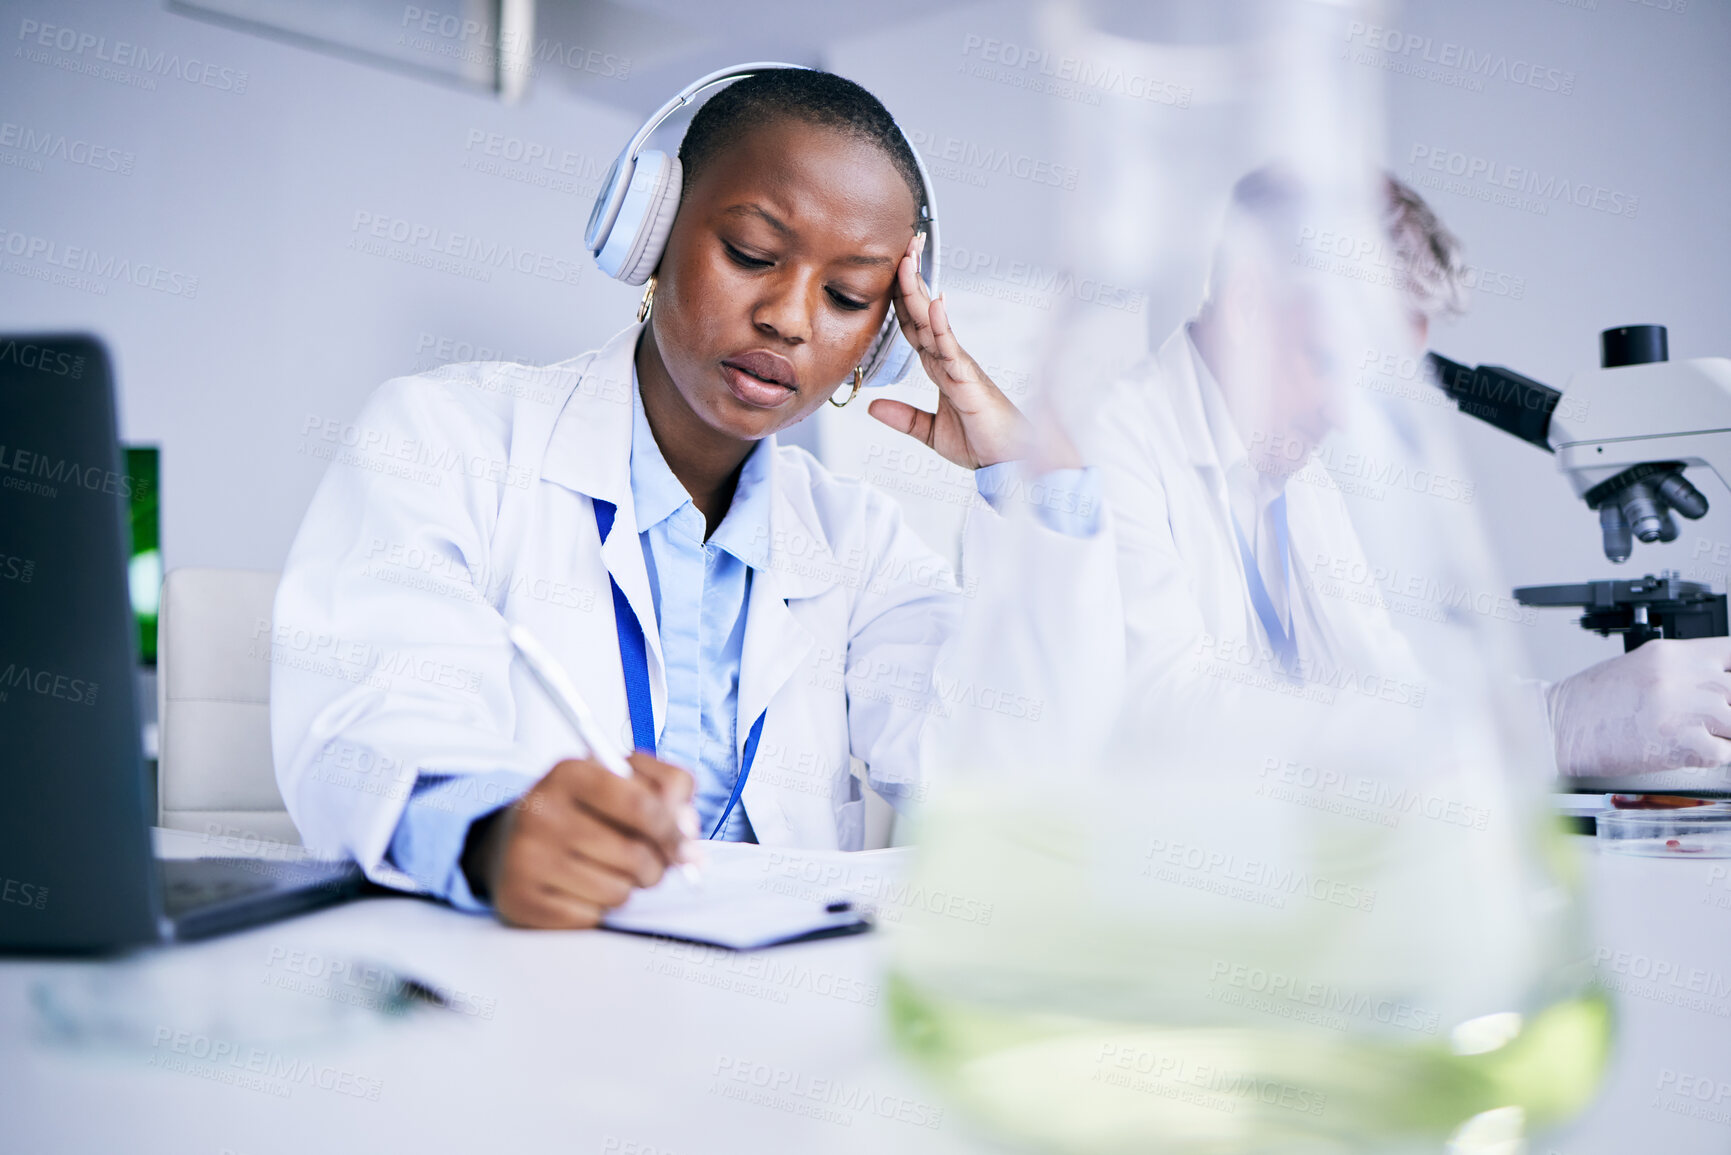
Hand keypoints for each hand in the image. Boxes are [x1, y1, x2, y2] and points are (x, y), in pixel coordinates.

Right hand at [465, 753, 694, 927]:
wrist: (512, 840)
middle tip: (650, 863)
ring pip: (617, 892)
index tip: (687, 847)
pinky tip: (581, 889)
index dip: (673, 831)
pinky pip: (590, 918)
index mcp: (569, 773)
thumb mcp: (623, 777)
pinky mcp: (520, 899)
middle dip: (656, 866)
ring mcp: (526, 857)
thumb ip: (669, 789)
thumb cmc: (582, 809)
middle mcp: (540, 812)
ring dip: (626, 888)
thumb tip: (688, 835)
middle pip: (635, 856)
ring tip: (609, 871)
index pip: (641, 805)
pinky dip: (597, 909)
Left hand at [868, 234, 1032, 468]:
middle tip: (903, 243)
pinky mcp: (969, 380)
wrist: (1008, 462)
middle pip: (922, 313)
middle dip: (910, 278)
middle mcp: (949, 359)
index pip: (913, 325)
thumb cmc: (981, 442)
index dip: (900, 297)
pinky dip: (941, 326)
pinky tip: (934, 303)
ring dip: (918, 291)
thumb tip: (873, 407)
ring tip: (907, 260)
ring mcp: (960, 366)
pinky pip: (951, 349)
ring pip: (932, 323)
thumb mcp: (932, 432)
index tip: (890, 268)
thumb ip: (904, 417)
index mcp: (939, 367)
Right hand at [1546, 637, 1730, 776]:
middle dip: (1727, 709)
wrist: (1557, 729)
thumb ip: (1682, 672)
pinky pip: (1724, 754)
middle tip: (1710, 720)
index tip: (1729, 684)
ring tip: (1696, 737)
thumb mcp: (1640, 669)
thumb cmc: (1589, 704)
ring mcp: (1683, 709)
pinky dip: (1714, 757)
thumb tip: (1718, 684)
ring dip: (1723, 735)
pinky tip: (1689, 752)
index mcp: (1671, 654)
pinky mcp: (1682, 743)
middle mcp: (1681, 676)